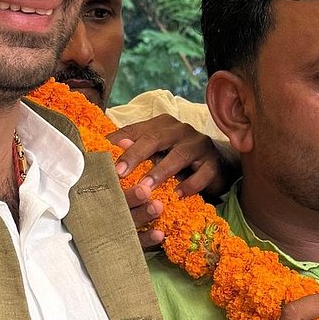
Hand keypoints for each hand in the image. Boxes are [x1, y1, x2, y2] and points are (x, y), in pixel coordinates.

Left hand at [109, 115, 236, 247]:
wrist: (215, 165)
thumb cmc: (175, 158)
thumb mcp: (152, 152)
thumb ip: (132, 148)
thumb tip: (109, 145)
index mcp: (161, 124)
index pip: (136, 130)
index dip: (119, 144)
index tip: (103, 162)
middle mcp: (180, 130)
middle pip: (155, 138)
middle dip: (135, 155)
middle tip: (119, 173)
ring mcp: (199, 145)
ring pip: (179, 155)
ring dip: (160, 172)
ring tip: (145, 188)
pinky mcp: (213, 163)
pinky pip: (202, 174)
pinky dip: (190, 185)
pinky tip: (177, 195)